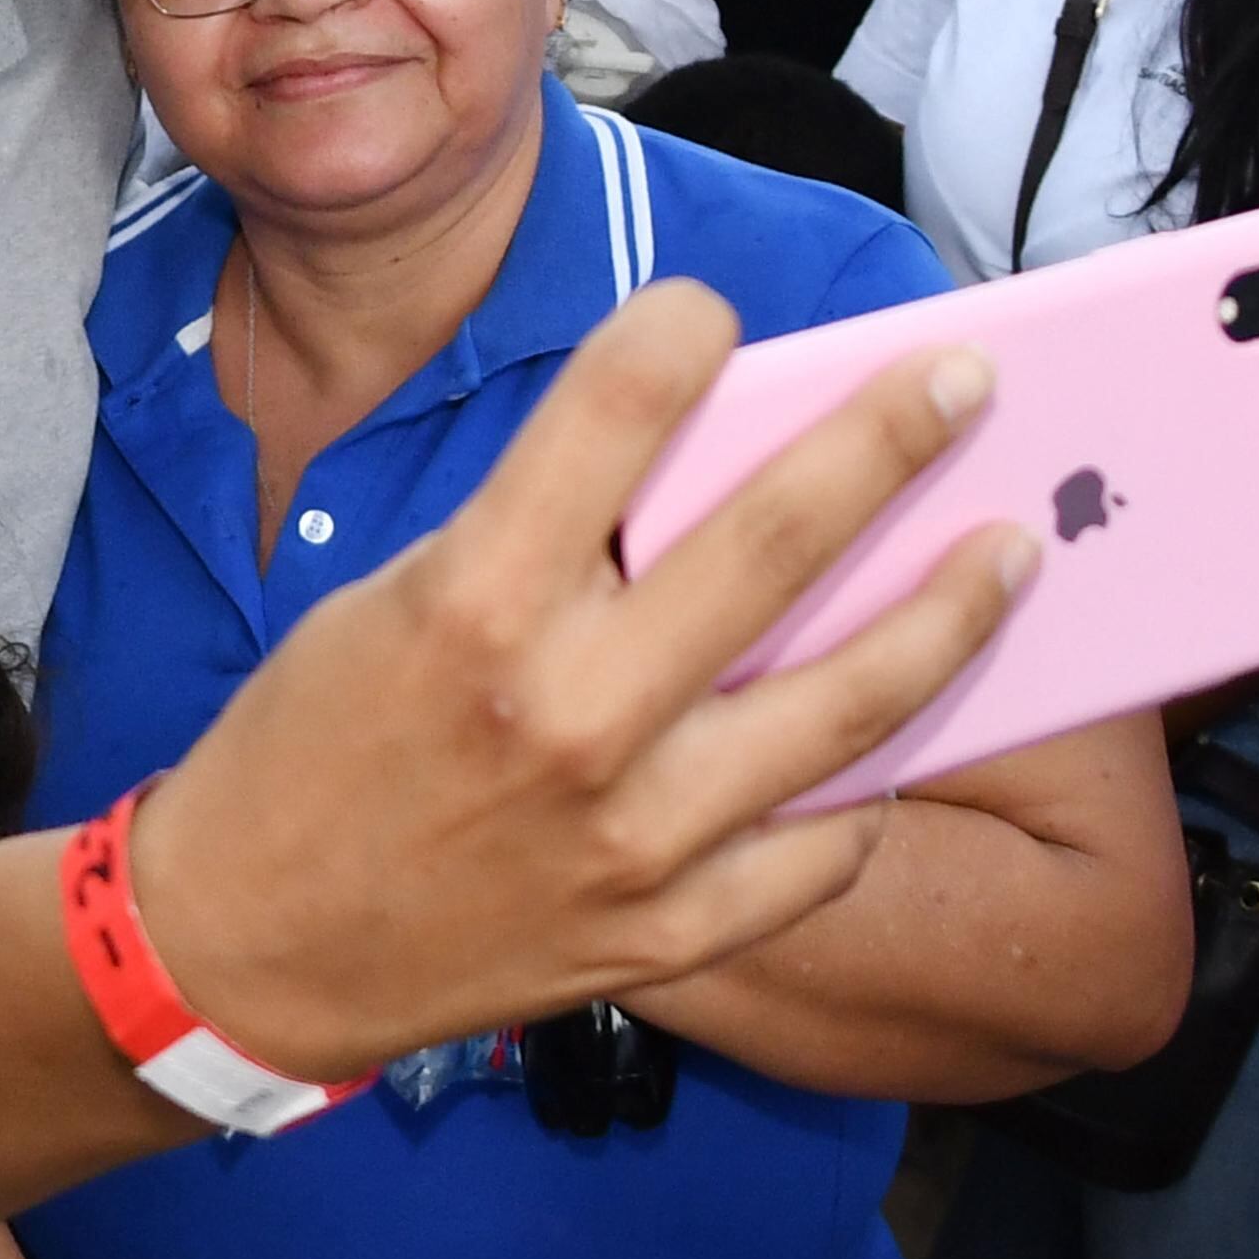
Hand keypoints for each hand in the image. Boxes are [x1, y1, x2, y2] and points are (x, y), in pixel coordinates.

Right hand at [134, 282, 1026, 1081]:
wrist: (246, 945)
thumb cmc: (311, 746)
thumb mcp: (394, 597)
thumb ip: (535, 533)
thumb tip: (686, 461)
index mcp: (478, 598)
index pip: (618, 404)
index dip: (683, 328)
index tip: (716, 313)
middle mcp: (570, 709)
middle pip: (779, 536)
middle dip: (893, 435)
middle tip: (968, 380)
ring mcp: (634, 833)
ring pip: (849, 702)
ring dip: (951, 611)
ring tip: (1012, 552)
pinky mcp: (666, 931)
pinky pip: (816, 851)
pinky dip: (862, 791)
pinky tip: (895, 742)